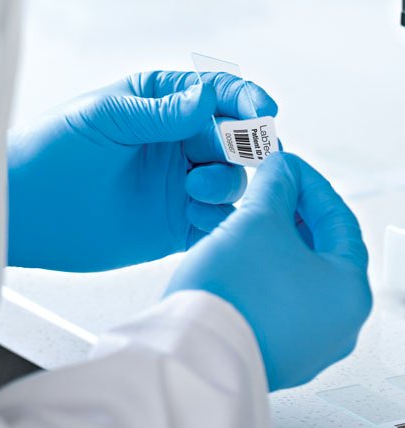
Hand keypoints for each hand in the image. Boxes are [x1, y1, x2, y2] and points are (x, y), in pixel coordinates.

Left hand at [8, 71, 276, 270]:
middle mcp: (178, 146)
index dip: (246, 100)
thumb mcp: (108, 117)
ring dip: (224, 185)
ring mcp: (180, 187)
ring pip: (231, 183)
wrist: (34, 211)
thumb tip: (208, 98)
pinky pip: (215, 220)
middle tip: (236, 155)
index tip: (264, 111)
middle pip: (233, 142)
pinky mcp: (177, 224)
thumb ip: (162, 111)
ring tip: (192, 191)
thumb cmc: (57, 150)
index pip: (217, 96)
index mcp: (163, 108)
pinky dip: (217, 219)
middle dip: (241, 148)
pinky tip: (194, 217)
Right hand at [164, 153, 371, 390]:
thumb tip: (282, 168)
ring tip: (251, 217)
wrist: (187, 349)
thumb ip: (276, 185)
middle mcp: (335, 322)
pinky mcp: (276, 344)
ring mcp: (305, 338)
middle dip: (291, 211)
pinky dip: (265, 267)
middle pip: (319, 247)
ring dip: (275, 238)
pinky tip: (241, 252)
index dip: (310, 184)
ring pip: (295, 271)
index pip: (338, 219)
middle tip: (270, 189)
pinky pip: (278, 294)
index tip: (288, 168)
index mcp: (348, 292)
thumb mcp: (257, 220)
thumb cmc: (228, 295)